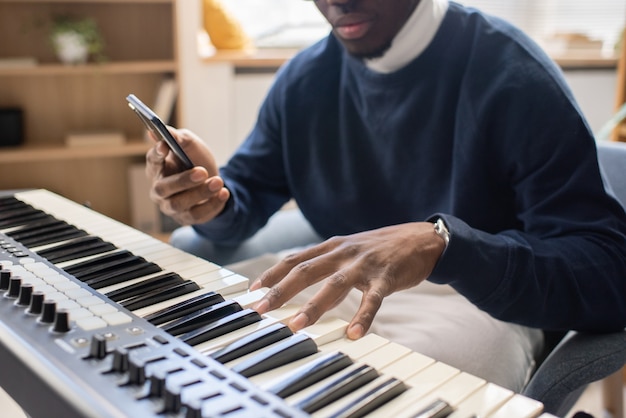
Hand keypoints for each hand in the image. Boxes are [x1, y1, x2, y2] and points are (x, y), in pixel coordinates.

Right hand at [145, 128, 229, 224]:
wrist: (213, 182)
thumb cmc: (195, 161)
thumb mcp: (190, 145)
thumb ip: (178, 138)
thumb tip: (163, 130)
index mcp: (157, 168)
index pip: (152, 161)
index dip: (156, 155)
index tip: (164, 146)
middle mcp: (159, 190)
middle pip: (163, 188)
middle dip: (183, 180)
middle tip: (202, 172)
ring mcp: (171, 206)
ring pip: (179, 204)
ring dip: (201, 193)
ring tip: (218, 181)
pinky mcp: (187, 218)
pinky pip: (196, 215)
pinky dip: (212, 204)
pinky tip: (223, 193)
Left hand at [250, 222, 445, 339]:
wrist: (421, 239)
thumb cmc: (380, 248)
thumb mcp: (348, 250)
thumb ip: (325, 264)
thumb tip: (297, 281)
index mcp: (332, 247)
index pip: (294, 259)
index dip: (272, 274)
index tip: (253, 291)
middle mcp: (343, 253)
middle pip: (306, 271)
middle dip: (280, 291)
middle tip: (260, 309)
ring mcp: (364, 264)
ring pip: (334, 285)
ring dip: (313, 306)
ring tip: (296, 326)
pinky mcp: (386, 277)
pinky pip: (372, 300)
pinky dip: (363, 317)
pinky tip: (354, 334)